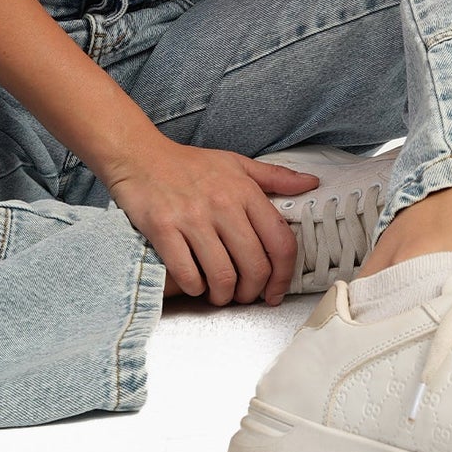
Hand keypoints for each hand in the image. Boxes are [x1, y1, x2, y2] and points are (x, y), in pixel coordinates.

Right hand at [107, 139, 320, 306]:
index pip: (280, 243)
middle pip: (254, 266)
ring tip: (218, 294)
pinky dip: (194, 288)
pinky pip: (187, 274)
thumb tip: (312, 183)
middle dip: (251, 292)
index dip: (283, 276)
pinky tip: (194, 284)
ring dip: (222, 296)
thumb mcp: (237, 164)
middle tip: (243, 296)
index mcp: (245, 192)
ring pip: (222, 276)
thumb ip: (276, 177)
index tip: (275, 291)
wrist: (139, 155)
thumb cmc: (189, 164)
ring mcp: (192, 218)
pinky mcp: (163, 229)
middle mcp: (223, 205)